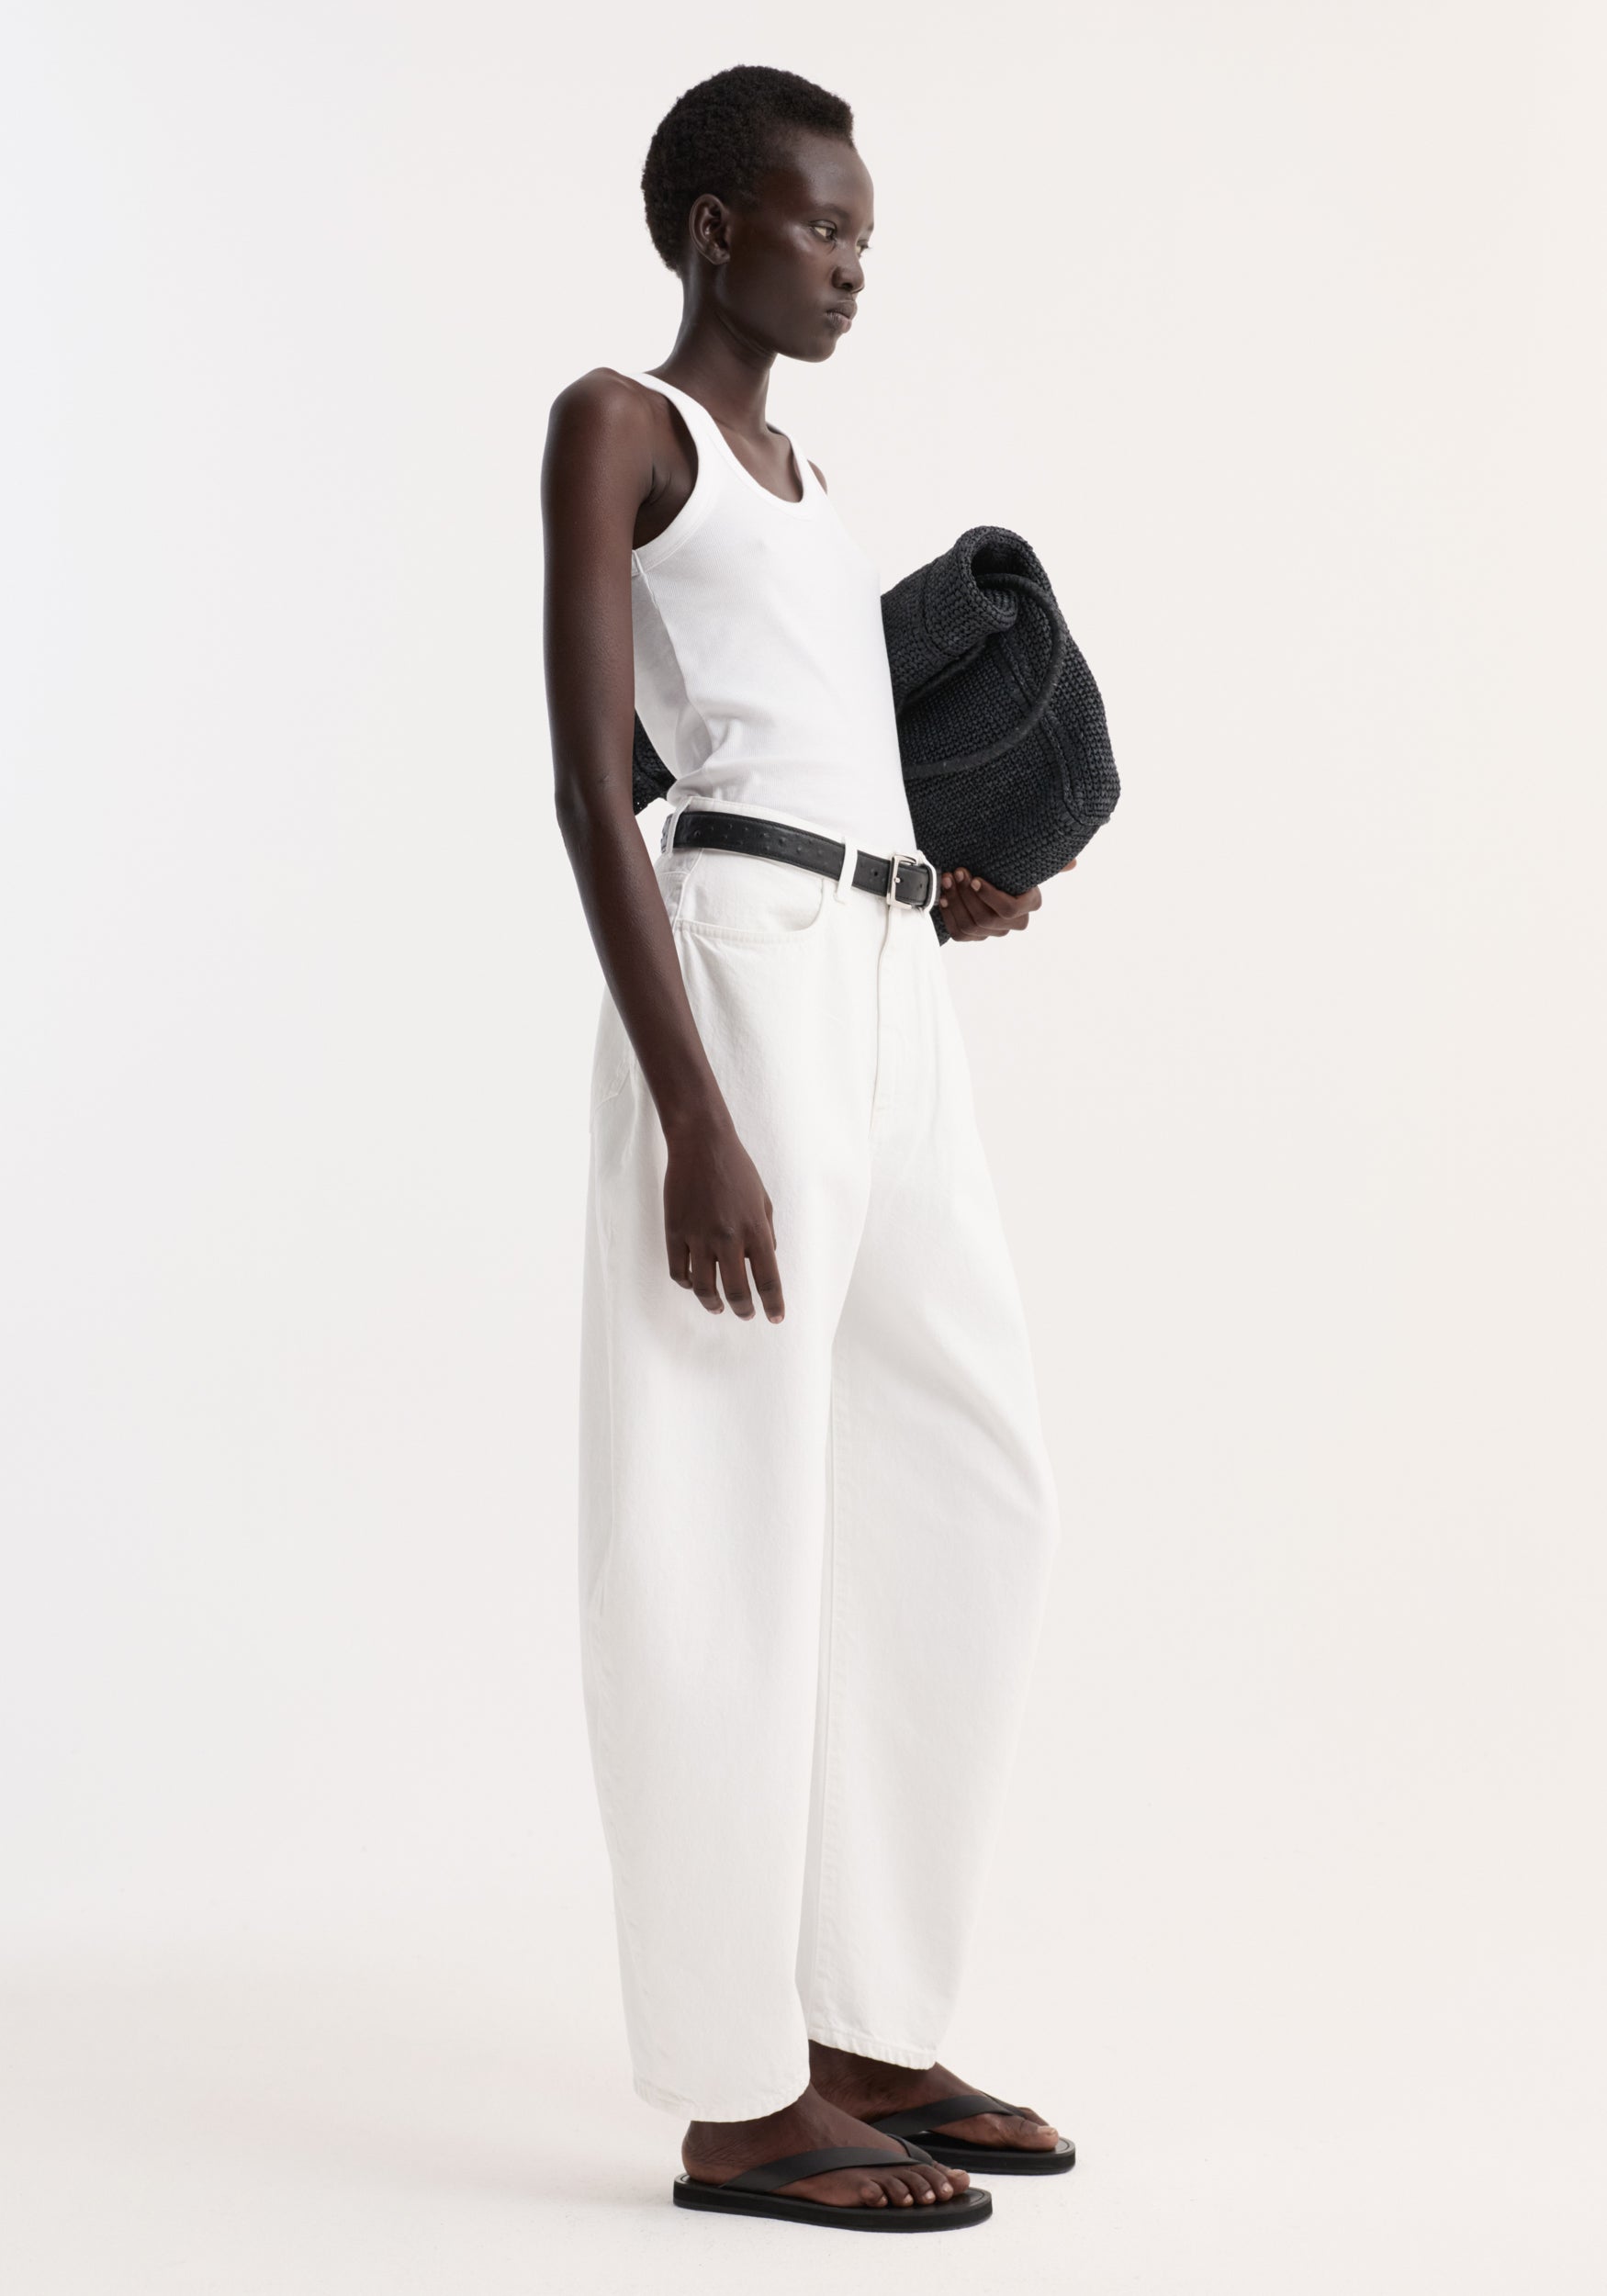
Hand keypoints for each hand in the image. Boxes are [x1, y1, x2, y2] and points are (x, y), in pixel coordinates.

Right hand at [662, 1113, 785, 1321]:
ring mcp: (699, 1236)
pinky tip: (693, 1284)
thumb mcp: (764, 1200)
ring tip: (718, 1307)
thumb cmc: (737, 1169)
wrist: (702, 1144)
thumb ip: (766, 1232)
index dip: (773, 1304)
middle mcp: (728, 1238)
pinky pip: (679, 1271)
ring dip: (712, 1304)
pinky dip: (687, 1284)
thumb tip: (767, 1260)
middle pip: (736, 1291)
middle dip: (743, 1310)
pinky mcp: (675, 1231)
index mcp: (756, 1230)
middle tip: (746, 1315)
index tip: (775, 1318)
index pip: (768, 1280)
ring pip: (703, 1287)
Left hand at [938, 857, 1076, 939]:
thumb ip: (1050, 860)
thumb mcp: (1028, 859)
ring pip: (971, 925)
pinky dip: (948, 914)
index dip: (990, 896)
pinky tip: (943, 896)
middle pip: (986, 918)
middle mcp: (1014, 923)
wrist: (988, 875)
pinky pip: (959, 932)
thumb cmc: (1009, 867)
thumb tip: (1073, 863)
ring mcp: (994, 932)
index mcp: (1030, 904)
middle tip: (956, 873)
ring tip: (947, 880)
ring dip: (955, 902)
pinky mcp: (974, 936)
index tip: (975, 879)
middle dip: (966, 894)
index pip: (1010, 909)